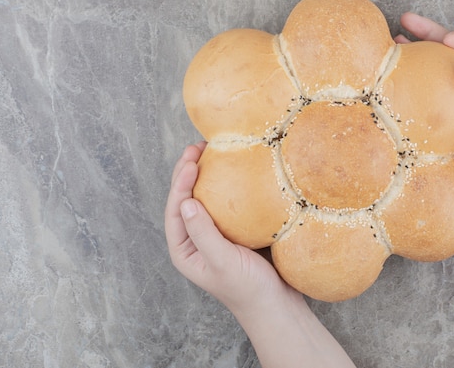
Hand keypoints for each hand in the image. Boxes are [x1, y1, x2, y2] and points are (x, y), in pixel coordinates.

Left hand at [164, 143, 301, 314]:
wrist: (278, 306)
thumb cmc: (248, 290)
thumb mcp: (223, 261)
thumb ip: (203, 233)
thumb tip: (186, 202)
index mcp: (185, 249)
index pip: (176, 210)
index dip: (179, 184)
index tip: (191, 162)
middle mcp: (196, 239)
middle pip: (187, 199)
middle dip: (188, 172)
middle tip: (197, 147)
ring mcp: (216, 234)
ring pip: (206, 198)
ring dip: (207, 174)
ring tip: (211, 150)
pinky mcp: (236, 230)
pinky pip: (227, 202)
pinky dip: (228, 185)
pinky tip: (236, 170)